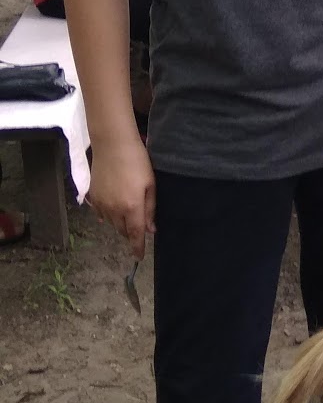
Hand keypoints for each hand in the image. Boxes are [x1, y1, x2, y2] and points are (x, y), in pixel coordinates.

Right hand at [87, 136, 154, 258]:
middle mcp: (114, 209)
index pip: (135, 234)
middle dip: (130, 233)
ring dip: (120, 223)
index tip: (138, 257)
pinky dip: (107, 216)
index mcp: (131, 207)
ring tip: (128, 214)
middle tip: (139, 228)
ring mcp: (100, 203)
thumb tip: (151, 229)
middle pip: (122, 230)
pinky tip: (113, 210)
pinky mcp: (92, 196)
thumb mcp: (150, 185)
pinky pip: (100, 213)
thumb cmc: (137, 162)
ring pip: (111, 223)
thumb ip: (150, 209)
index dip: (137, 247)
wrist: (112, 144)